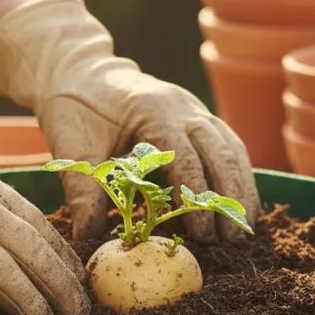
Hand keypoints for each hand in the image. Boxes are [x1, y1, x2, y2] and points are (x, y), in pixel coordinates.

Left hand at [0, 0, 259, 240]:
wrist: (83, 74)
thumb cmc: (76, 110)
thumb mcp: (73, 148)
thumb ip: (83, 190)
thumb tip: (87, 236)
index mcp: (154, 109)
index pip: (185, 156)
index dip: (195, 196)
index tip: (200, 232)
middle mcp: (184, 107)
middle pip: (221, 152)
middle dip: (229, 197)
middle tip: (230, 240)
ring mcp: (196, 111)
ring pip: (232, 150)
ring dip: (241, 190)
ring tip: (242, 231)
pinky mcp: (200, 120)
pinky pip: (229, 148)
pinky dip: (239, 178)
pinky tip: (240, 207)